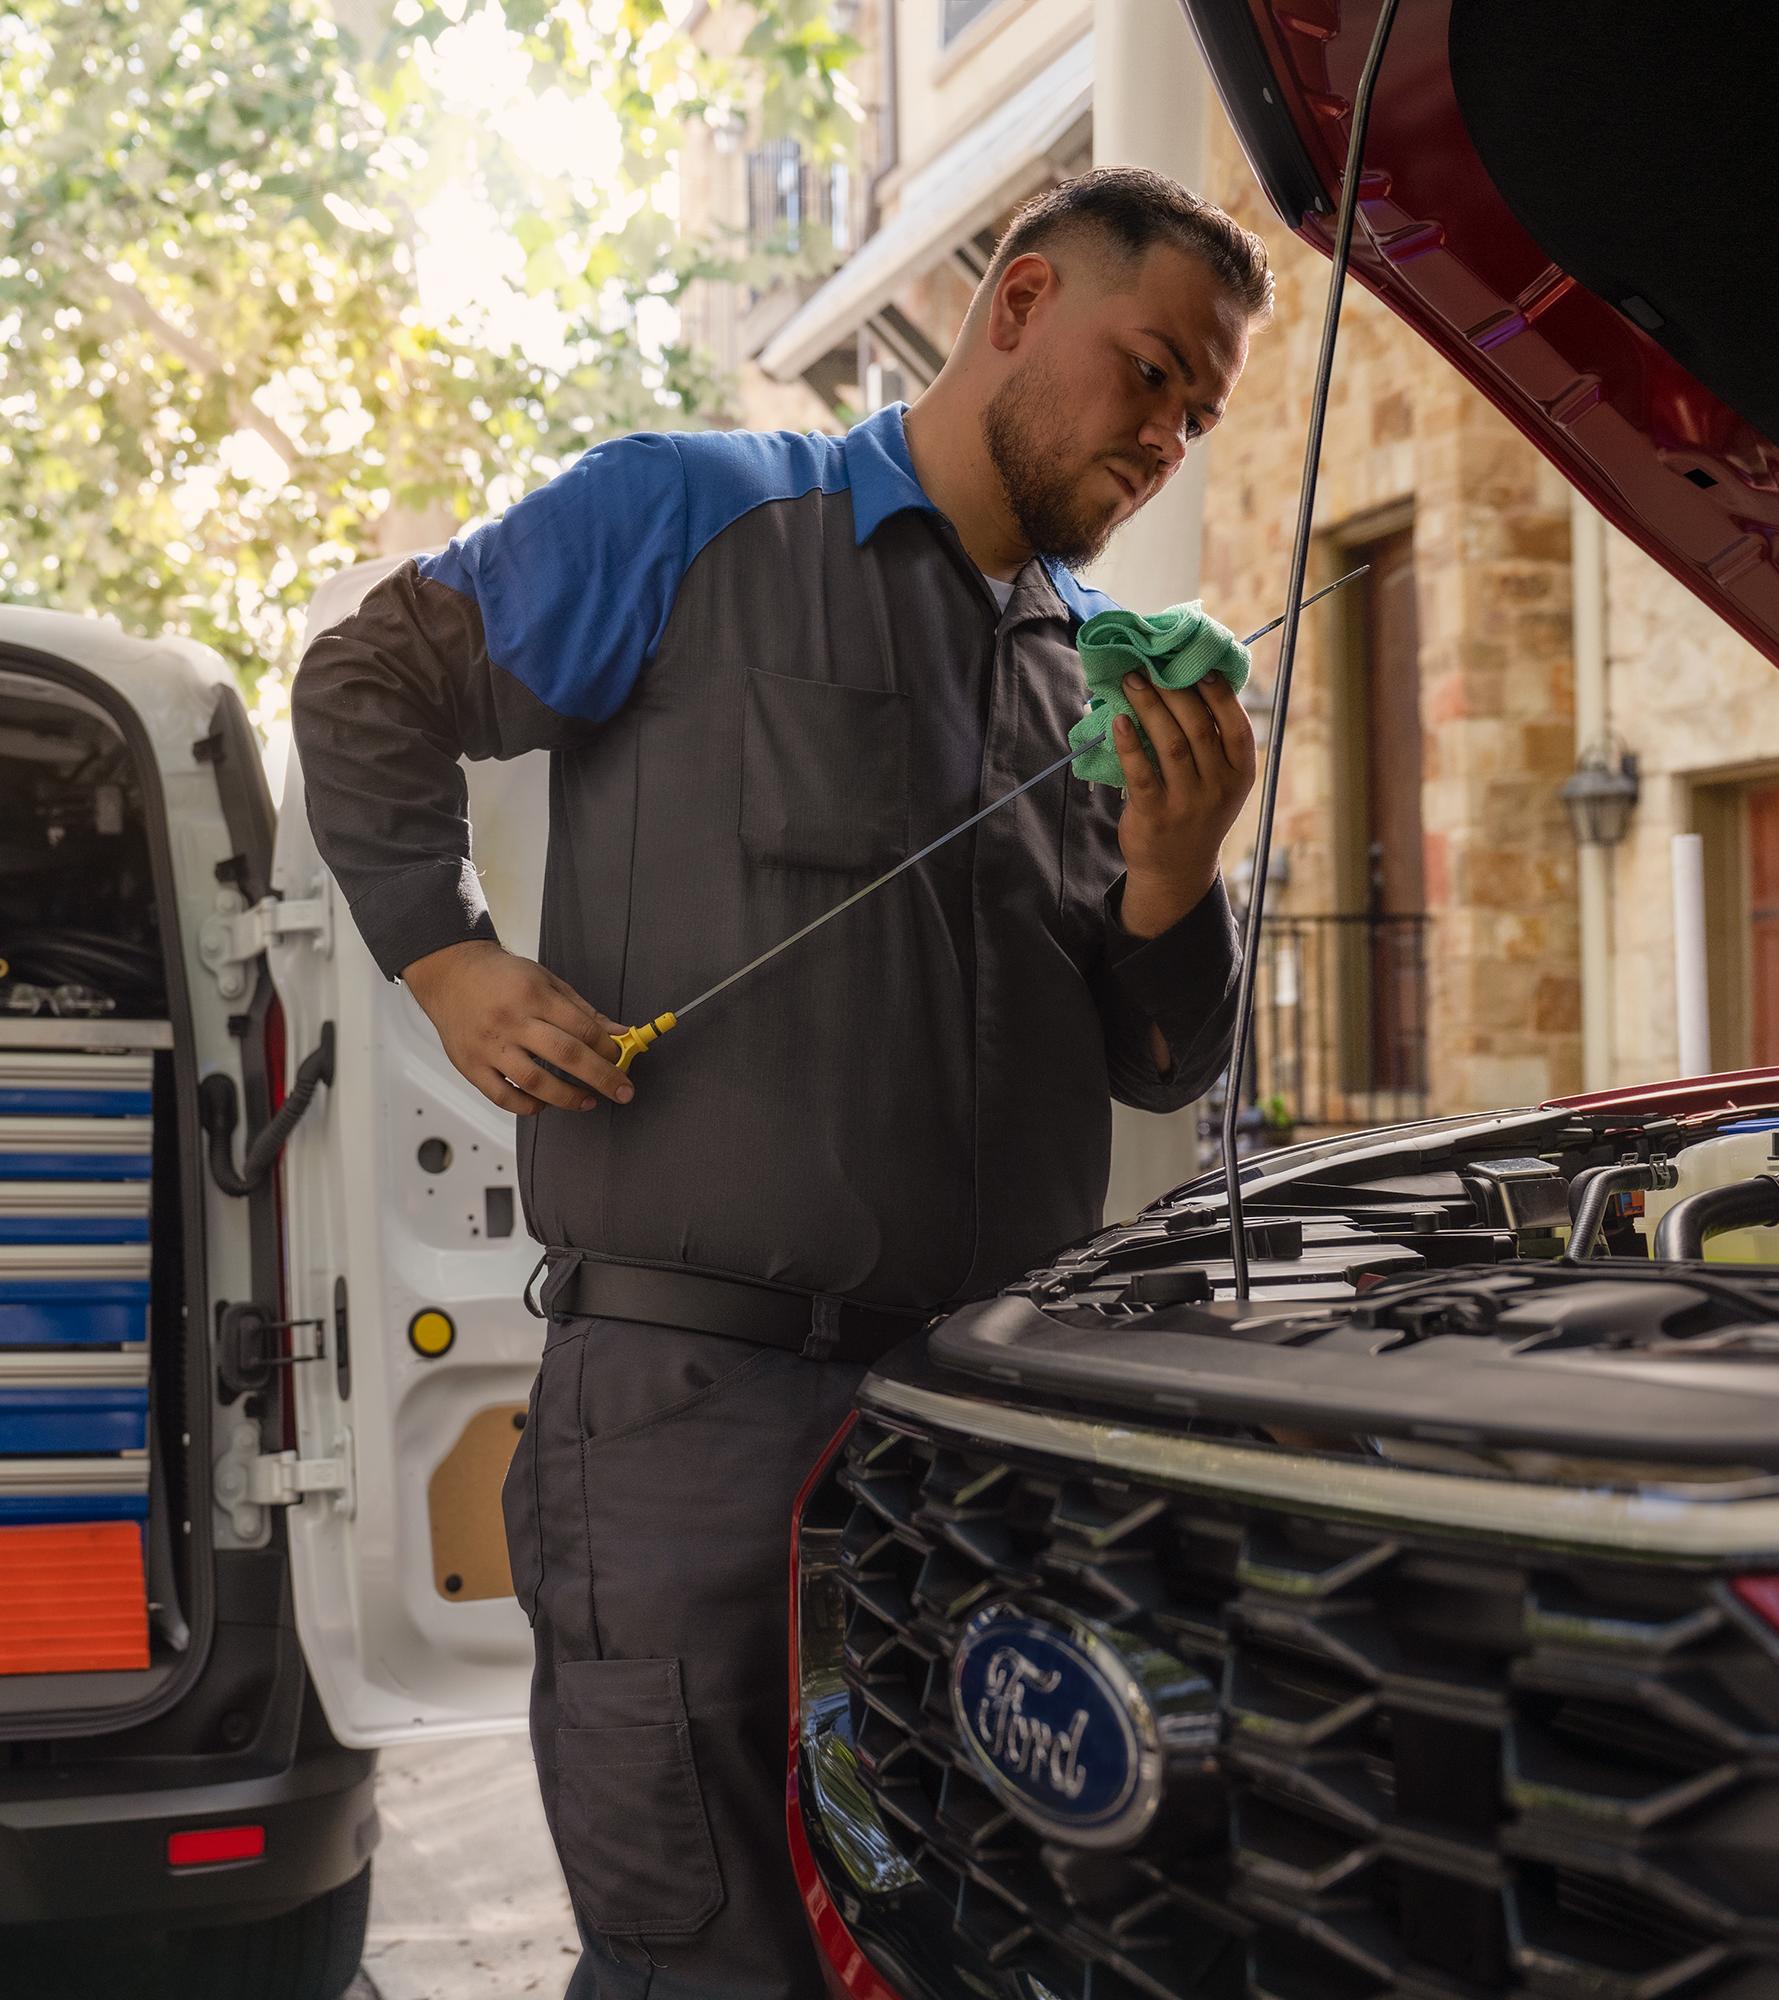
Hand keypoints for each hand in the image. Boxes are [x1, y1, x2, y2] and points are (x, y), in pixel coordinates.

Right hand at [401, 939, 634, 1114]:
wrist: (450, 974)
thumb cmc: (502, 977)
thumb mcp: (547, 981)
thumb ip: (583, 1011)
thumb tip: (619, 1034)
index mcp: (533, 995)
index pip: (580, 1028)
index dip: (607, 1048)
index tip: (622, 1059)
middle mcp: (511, 1021)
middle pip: (565, 1055)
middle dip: (601, 1077)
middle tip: (623, 1091)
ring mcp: (489, 1046)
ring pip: (534, 1082)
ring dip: (568, 1097)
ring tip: (588, 1102)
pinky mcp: (470, 1066)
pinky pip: (503, 1097)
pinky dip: (529, 1106)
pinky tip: (546, 1103)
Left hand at [1112, 670, 1256, 936]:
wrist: (1176, 869)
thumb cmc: (1196, 810)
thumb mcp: (1220, 781)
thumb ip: (1213, 742)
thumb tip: (1189, 683)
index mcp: (1241, 773)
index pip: (1237, 726)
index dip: (1219, 694)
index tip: (1197, 667)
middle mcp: (1219, 787)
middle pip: (1199, 728)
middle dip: (1174, 691)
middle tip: (1151, 665)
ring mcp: (1188, 803)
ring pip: (1171, 745)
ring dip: (1150, 707)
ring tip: (1133, 681)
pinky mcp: (1156, 815)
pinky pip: (1142, 773)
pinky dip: (1129, 744)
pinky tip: (1118, 721)